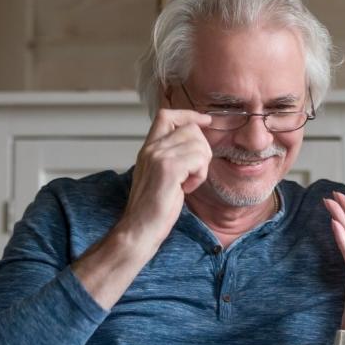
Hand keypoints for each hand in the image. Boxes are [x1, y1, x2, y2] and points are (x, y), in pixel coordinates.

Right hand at [117, 108, 212, 251]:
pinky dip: (199, 176)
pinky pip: (199, 160)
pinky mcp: (168, 169)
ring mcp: (158, 157)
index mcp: (148, 148)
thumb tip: (196, 143)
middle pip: (190, 128)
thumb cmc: (153, 208)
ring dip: (201, 166)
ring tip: (188, 183)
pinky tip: (187, 188)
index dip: (189, 115)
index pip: (167, 114)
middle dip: (202, 149)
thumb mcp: (160, 175)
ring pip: (199, 144)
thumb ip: (171, 156)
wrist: (140, 229)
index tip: (205, 121)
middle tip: (194, 172)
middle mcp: (151, 148)